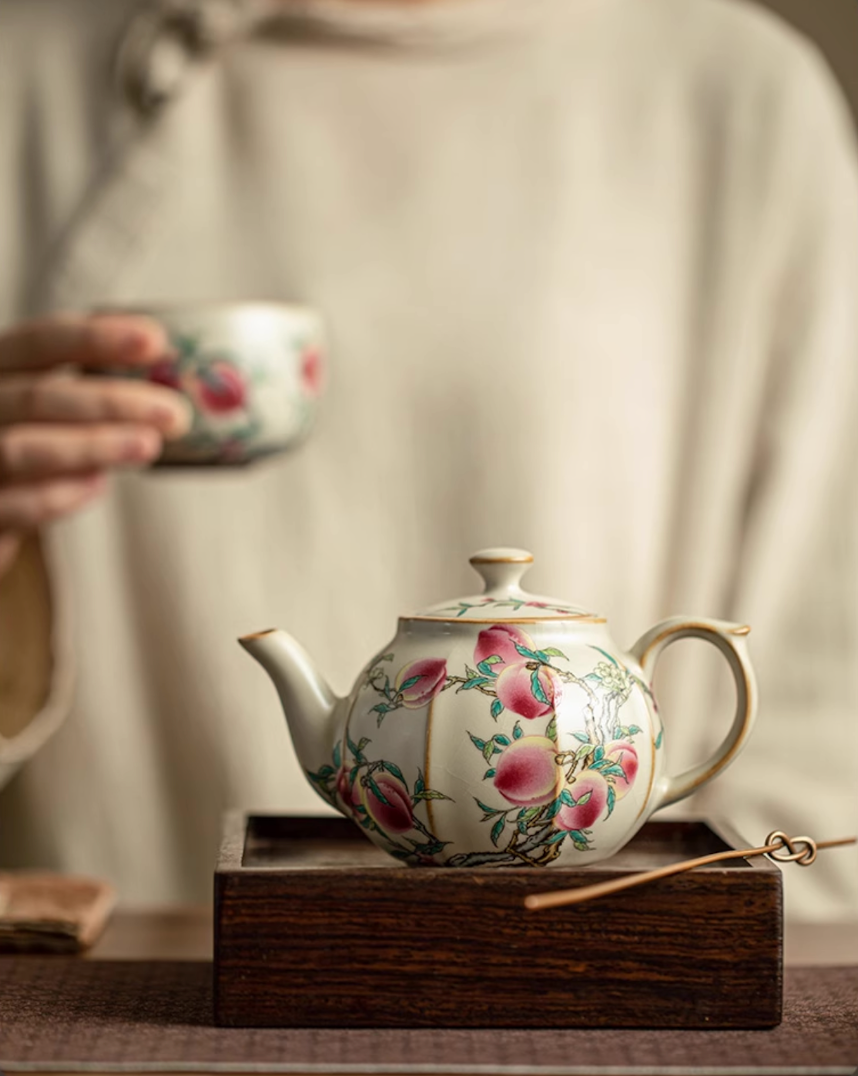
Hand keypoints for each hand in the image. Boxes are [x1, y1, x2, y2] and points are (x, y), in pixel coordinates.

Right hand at [0, 313, 190, 577]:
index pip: (39, 341)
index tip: (155, 341)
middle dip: (112, 402)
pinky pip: (16, 504)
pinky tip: (97, 486)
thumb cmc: (27, 445)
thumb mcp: (50, 406)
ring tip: (148, 446)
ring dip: (93, 445)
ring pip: (25, 447)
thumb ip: (92, 389)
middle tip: (174, 413)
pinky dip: (61, 495)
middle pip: (39, 395)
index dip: (95, 338)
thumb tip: (171, 381)